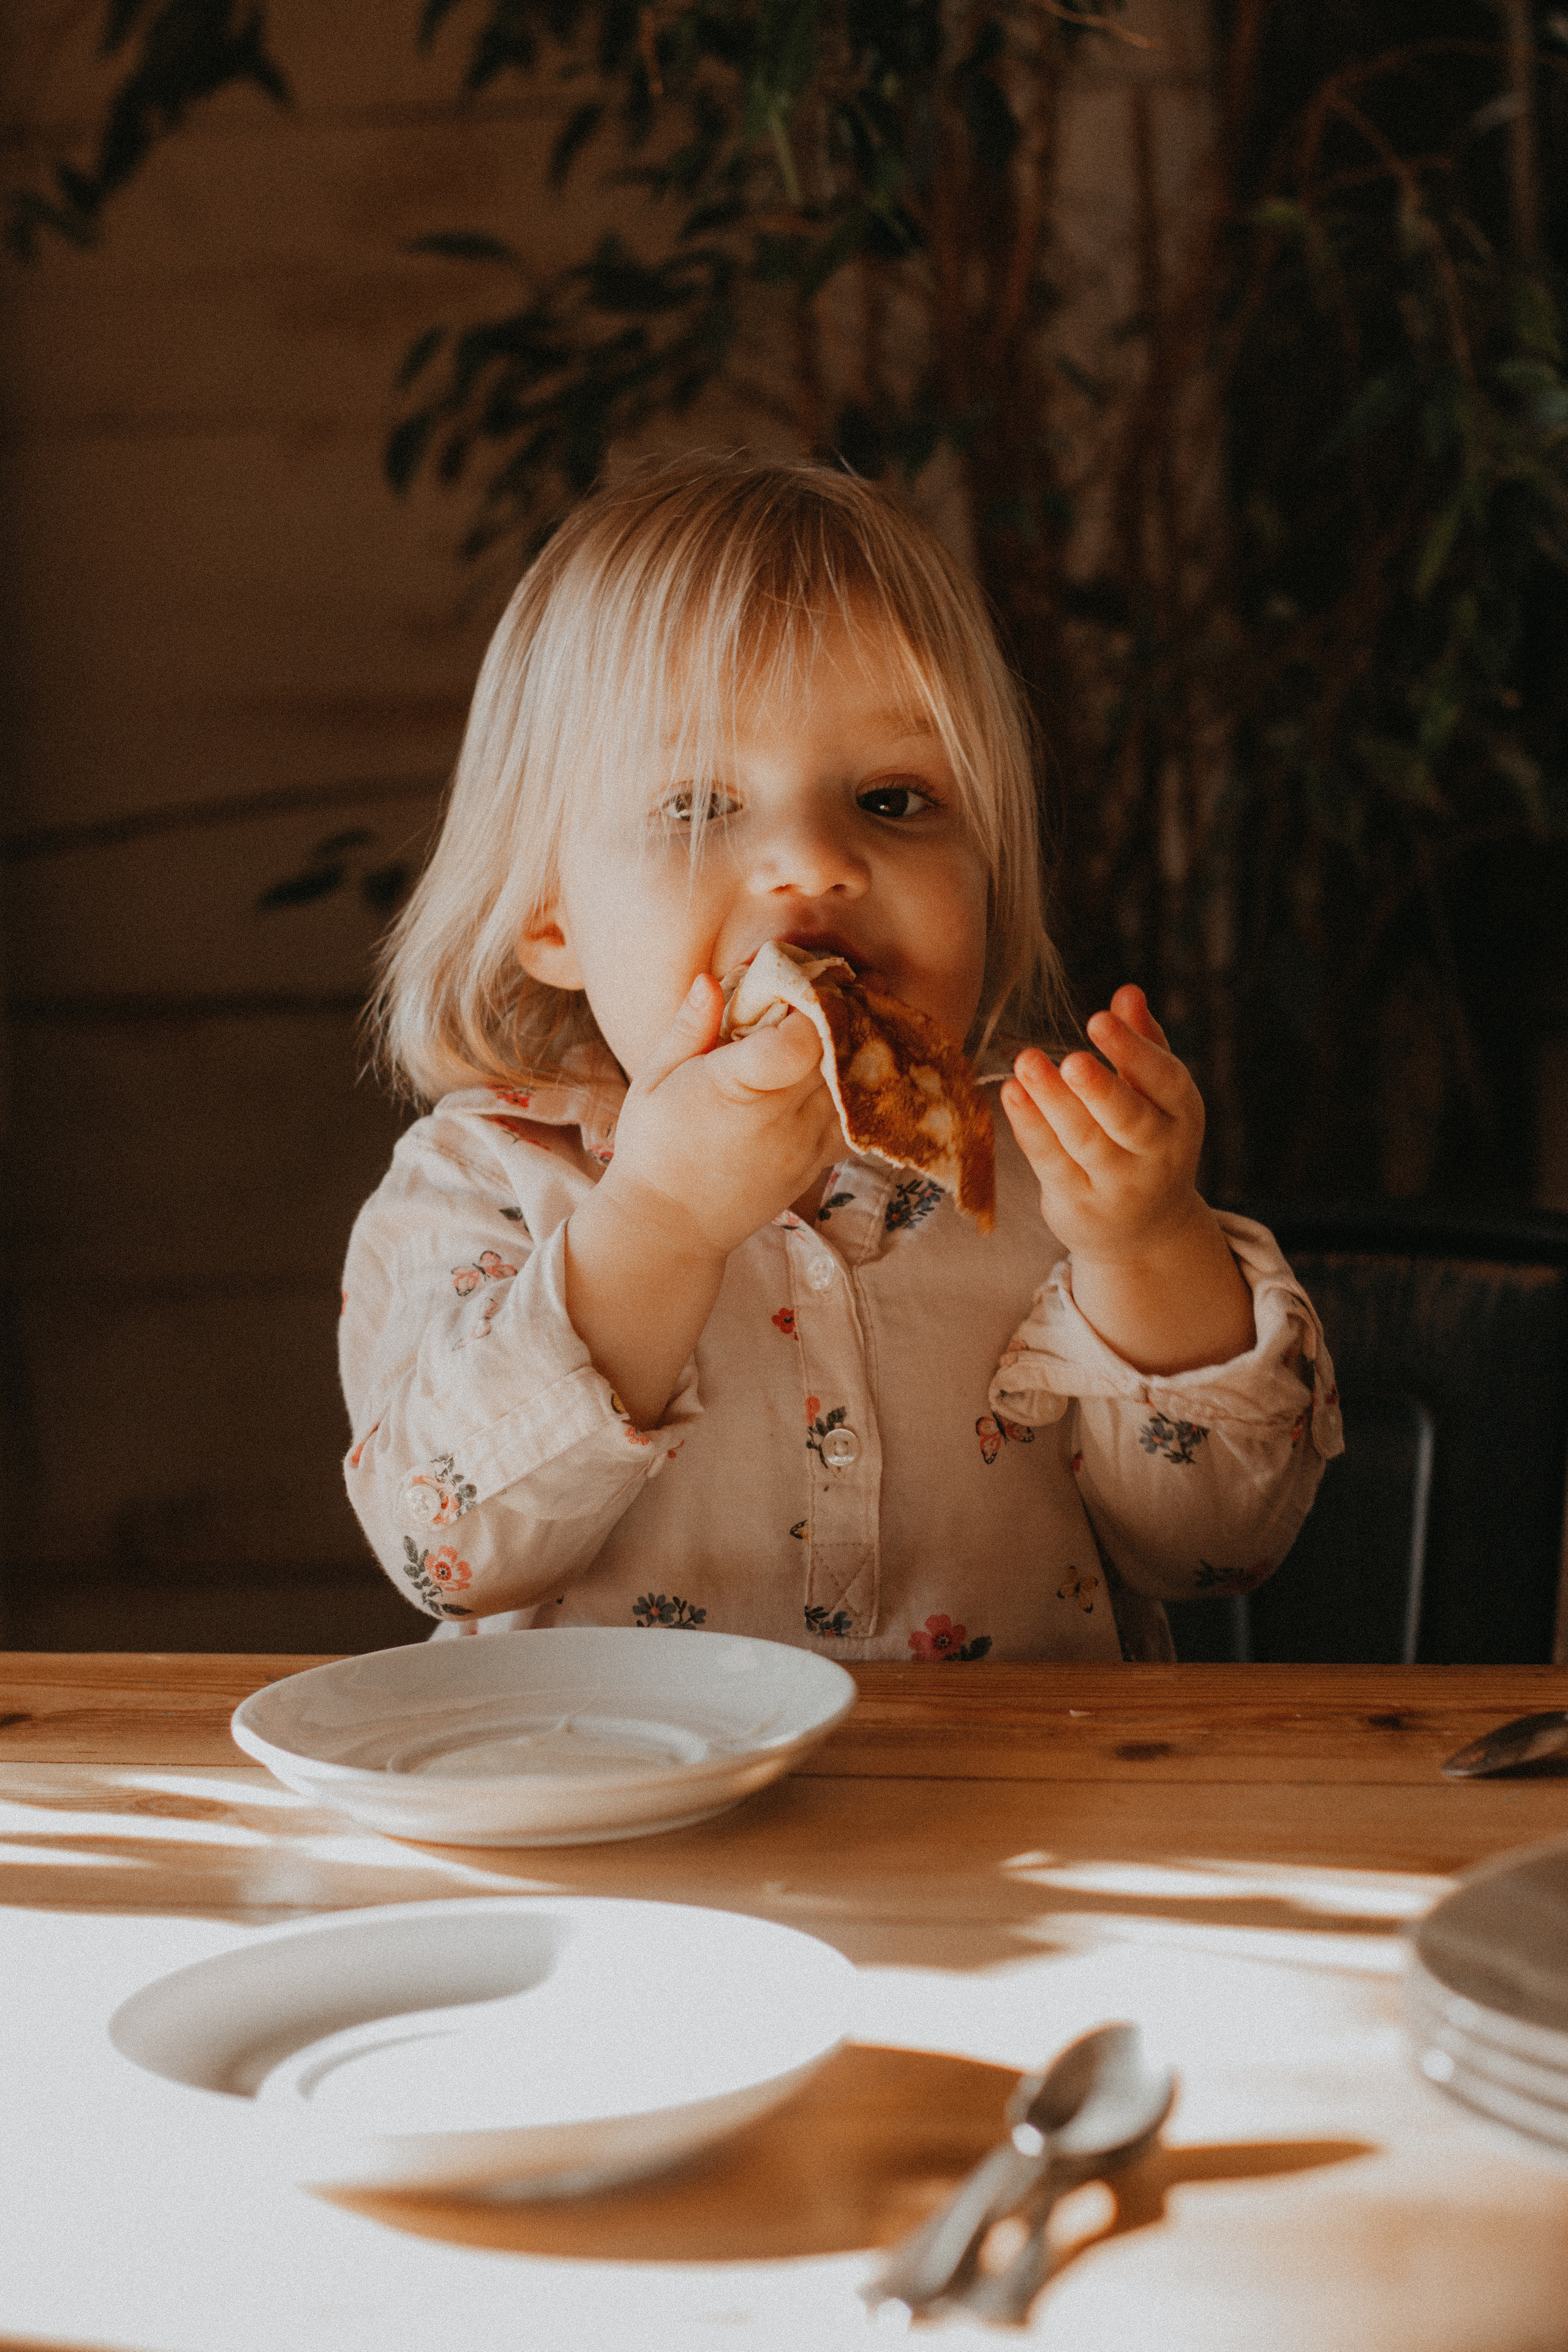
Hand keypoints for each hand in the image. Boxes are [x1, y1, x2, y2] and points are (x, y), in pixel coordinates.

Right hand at [596, 973, 840, 1265]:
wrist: (670, 1226)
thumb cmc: (654, 1146)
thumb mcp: (653, 1079)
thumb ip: (687, 1028)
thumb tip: (710, 980)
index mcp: (735, 1088)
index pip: (800, 1041)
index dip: (812, 1005)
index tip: (805, 981)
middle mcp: (779, 1118)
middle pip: (838, 1053)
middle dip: (845, 1012)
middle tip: (843, 981)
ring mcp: (804, 1145)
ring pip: (858, 1084)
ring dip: (860, 1046)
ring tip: (854, 1016)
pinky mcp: (817, 1164)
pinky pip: (859, 1118)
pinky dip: (863, 1088)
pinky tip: (853, 1064)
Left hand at [1000, 984, 1252, 1373]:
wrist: (1142, 1231)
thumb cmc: (1144, 1141)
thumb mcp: (1155, 1095)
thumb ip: (1142, 1043)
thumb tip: (1128, 993)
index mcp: (1181, 1115)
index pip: (1165, 1080)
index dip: (1134, 1049)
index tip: (1098, 1019)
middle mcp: (1157, 1153)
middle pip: (1130, 1120)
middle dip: (1101, 1090)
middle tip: (1072, 1060)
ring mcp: (1119, 1185)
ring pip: (1086, 1142)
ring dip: (1054, 1103)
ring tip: (1026, 1063)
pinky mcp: (1080, 1204)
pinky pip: (1052, 1162)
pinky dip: (1030, 1128)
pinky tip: (1011, 1094)